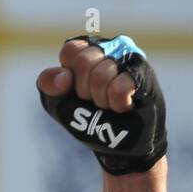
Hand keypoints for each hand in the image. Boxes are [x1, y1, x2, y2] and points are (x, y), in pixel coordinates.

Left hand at [37, 34, 166, 175]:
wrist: (114, 141)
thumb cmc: (87, 118)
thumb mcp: (58, 103)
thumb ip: (49, 84)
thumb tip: (64, 76)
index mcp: (86, 52)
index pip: (71, 50)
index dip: (69, 77)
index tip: (76, 90)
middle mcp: (109, 50)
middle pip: (85, 61)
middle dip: (84, 90)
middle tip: (94, 100)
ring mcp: (128, 59)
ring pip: (103, 74)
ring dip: (101, 99)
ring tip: (108, 104)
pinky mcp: (143, 74)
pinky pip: (121, 86)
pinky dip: (116, 103)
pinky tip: (123, 106)